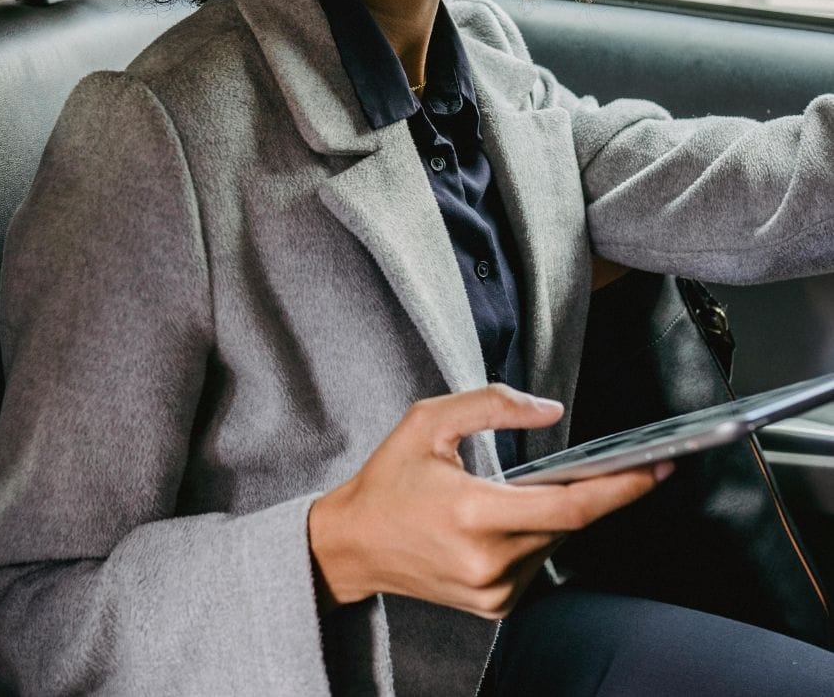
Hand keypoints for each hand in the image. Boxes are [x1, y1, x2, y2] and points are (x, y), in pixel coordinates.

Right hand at [309, 384, 668, 619]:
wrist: (352, 545)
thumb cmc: (388, 479)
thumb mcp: (429, 421)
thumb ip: (492, 406)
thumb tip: (553, 412)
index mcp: (475, 515)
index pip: (570, 508)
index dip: (621, 488)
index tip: (659, 467)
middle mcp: (489, 562)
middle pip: (569, 524)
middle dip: (592, 491)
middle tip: (612, 463)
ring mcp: (493, 590)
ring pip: (555, 543)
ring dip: (558, 512)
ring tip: (530, 487)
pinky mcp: (493, 605)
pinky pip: (537, 562)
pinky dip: (538, 533)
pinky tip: (511, 515)